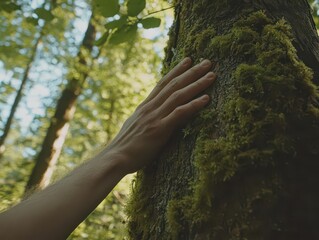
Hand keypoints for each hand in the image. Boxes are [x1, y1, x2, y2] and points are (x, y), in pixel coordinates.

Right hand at [107, 58, 215, 173]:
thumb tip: (153, 115)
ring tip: (212, 75)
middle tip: (208, 62)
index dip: (176, 70)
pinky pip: (179, 114)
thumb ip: (145, 117)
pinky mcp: (159, 129)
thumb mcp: (134, 126)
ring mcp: (155, 117)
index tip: (188, 60)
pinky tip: (206, 99)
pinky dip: (193, 105)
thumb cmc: (125, 146)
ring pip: (178, 95)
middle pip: (173, 85)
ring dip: (196, 84)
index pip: (163, 83)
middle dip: (192, 72)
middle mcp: (150, 108)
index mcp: (145, 106)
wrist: (115, 158)